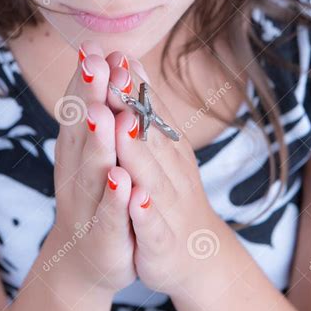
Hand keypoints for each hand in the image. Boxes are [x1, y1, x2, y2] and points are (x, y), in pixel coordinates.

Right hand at [51, 40, 135, 294]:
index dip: (86, 80)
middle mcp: (75, 174)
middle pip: (82, 131)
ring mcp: (86, 207)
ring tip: (103, 114)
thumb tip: (110, 60)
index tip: (93, 48)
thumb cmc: (97, 197)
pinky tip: (122, 179)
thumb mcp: (98, 151)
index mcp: (77, 151)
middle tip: (93, 65)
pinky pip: (109, 216)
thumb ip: (102, 111)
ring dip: (98, 142)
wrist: (89, 262)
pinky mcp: (103, 237)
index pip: (80, 109)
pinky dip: (115, 198)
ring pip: (92, 171)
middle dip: (89, 98)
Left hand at [105, 51, 219, 296]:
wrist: (196, 257)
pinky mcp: (161, 241)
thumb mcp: (159, 149)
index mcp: (165, 149)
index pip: (147, 111)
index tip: (115, 53)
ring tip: (121, 124)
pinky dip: (143, 212)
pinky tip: (133, 198)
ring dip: (136, 150)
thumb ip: (145, 110)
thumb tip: (130, 61)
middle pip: (148, 134)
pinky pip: (151, 226)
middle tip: (114, 73)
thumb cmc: (169, 195)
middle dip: (130, 105)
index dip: (131, 84)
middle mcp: (170, 171)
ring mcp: (167, 206)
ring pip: (151, 176)